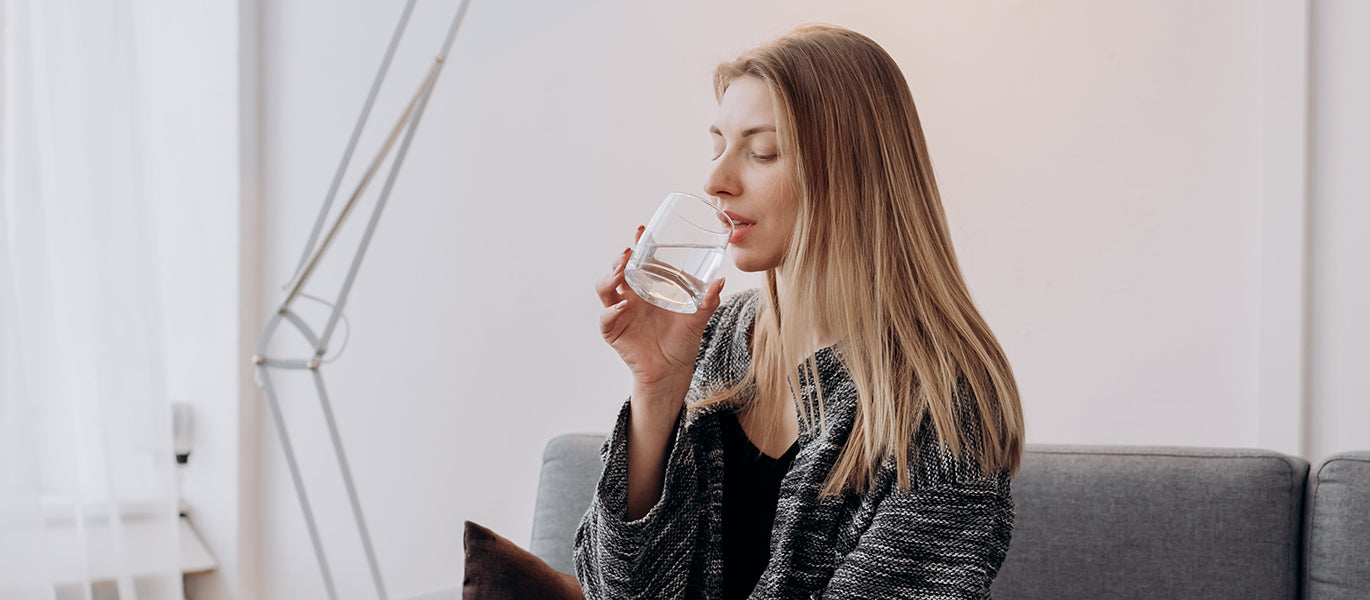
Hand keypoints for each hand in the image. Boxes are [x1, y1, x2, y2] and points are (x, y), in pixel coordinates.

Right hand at [595, 226, 725, 404]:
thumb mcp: (699, 317)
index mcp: (648, 287)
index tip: (641, 230)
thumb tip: (721, 280)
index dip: (638, 244)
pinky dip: (611, 311)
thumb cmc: (683, 340)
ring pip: (604, 288)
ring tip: (621, 274)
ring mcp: (620, 312)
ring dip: (609, 278)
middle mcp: (631, 296)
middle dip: (619, 258)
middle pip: (616, 269)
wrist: (672, 370)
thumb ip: (709, 300)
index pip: (639, 260)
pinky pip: (606, 318)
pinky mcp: (614, 331)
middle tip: (629, 253)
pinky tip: (622, 307)